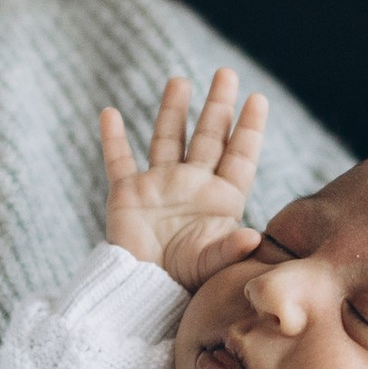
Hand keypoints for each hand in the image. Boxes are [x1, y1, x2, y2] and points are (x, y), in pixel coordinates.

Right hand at [100, 69, 268, 289]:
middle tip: (227, 73)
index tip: (258, 98)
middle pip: (207, 136)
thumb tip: (254, 237)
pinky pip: (118, 160)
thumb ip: (230, 249)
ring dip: (173, 110)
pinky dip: (113, 138)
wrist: (141, 295)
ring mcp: (159, 186)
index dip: (248, 127)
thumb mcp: (210, 264)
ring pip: (167, 138)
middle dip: (218, 105)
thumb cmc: (183, 282)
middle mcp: (192, 185)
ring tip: (180, 81)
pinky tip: (109, 113)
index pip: (238, 155)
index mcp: (220, 199)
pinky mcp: (127, 194)